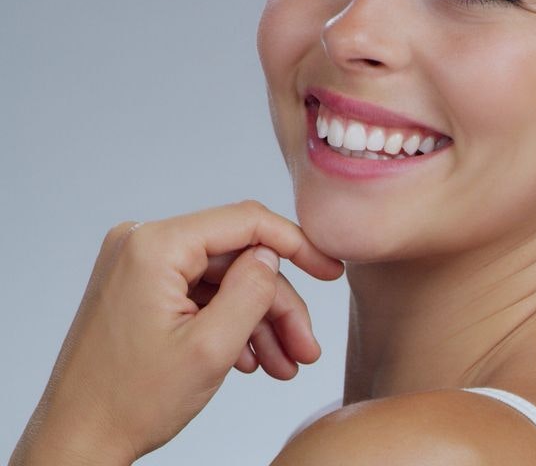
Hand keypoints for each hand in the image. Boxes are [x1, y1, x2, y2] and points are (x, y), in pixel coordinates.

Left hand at [11, 201, 344, 465]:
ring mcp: (137, 267)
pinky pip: (201, 294)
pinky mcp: (138, 289)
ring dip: (259, 322)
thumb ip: (252, 291)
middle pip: (238, 259)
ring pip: (224, 281)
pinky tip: (252, 360)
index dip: (299, 245)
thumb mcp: (211, 347)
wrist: (77, 440)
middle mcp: (142, 244)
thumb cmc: (129, 402)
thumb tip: (272, 257)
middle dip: (278, 306)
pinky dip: (230, 324)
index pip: (247, 221)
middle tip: (306, 348)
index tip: (332, 272)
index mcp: (155, 246)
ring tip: (285, 365)